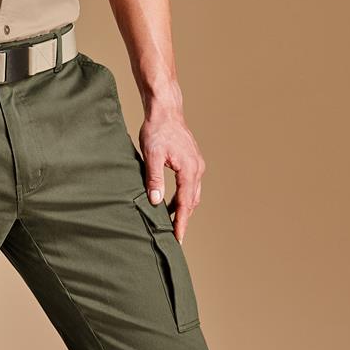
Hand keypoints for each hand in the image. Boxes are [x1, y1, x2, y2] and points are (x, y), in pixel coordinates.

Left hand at [139, 109, 204, 244]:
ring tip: (170, 221)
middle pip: (192, 202)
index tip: (178, 238)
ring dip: (183, 208)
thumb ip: (154, 178)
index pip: (185, 203)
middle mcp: (197, 169)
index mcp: (189, 170)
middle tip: (174, 236)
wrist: (165, 110)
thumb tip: (155, 201)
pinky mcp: (192, 161)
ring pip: (192, 194)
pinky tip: (171, 200)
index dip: (180, 222)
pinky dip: (183, 196)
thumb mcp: (152, 155)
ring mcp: (197, 165)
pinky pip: (190, 185)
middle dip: (184, 219)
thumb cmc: (157, 129)